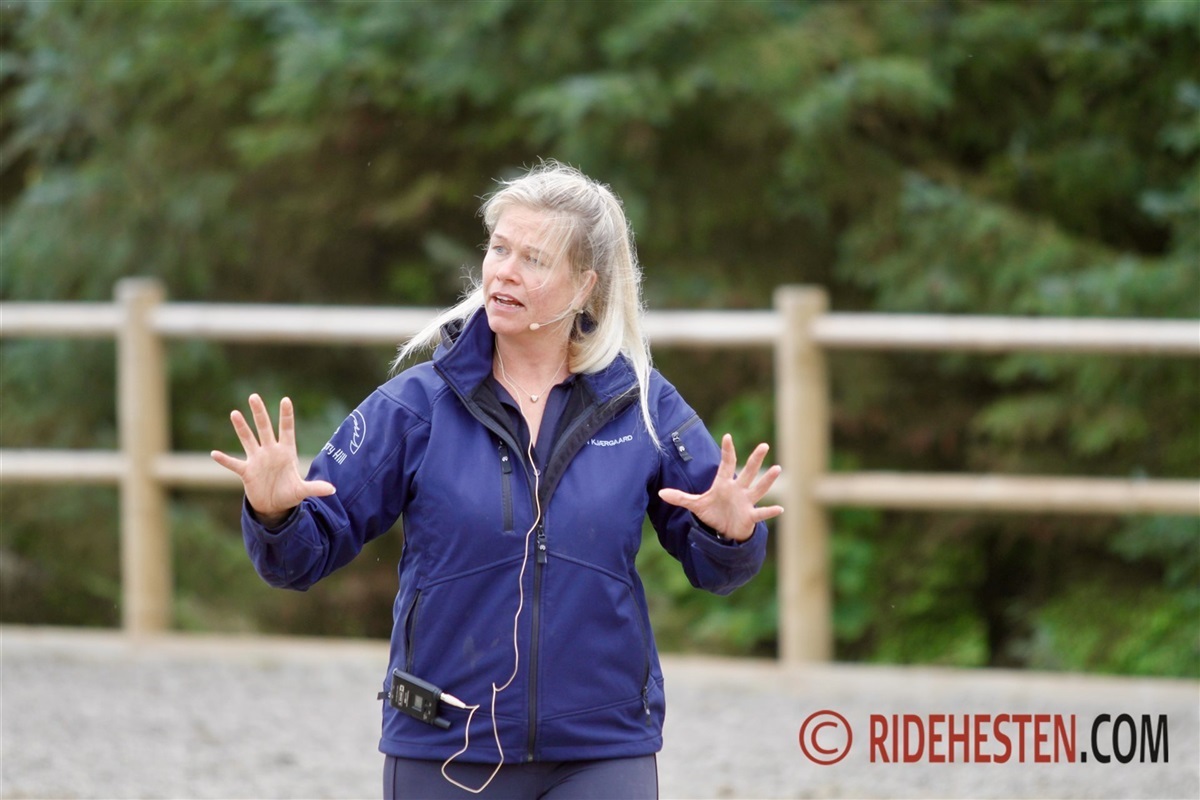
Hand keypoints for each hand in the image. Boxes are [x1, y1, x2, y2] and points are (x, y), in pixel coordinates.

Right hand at [210, 394, 334, 524]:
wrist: (274, 506)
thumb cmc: (288, 494)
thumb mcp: (302, 491)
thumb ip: (315, 487)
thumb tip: (333, 490)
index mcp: (286, 452)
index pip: (287, 429)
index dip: (286, 416)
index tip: (286, 399)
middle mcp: (270, 452)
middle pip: (264, 428)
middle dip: (260, 413)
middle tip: (254, 396)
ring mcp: (257, 460)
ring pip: (248, 439)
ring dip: (241, 428)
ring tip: (235, 413)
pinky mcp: (247, 471)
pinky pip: (234, 464)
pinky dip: (225, 460)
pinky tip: (215, 454)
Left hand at [657, 434, 782, 541]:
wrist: (724, 532)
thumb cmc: (713, 514)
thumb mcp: (696, 505)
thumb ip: (680, 497)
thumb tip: (660, 493)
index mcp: (724, 484)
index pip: (727, 464)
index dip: (727, 451)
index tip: (727, 436)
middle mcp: (738, 489)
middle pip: (748, 472)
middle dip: (755, 459)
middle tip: (764, 445)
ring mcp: (746, 502)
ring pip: (758, 488)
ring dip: (767, 480)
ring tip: (777, 469)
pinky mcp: (750, 516)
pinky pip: (761, 513)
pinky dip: (770, 511)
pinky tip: (780, 508)